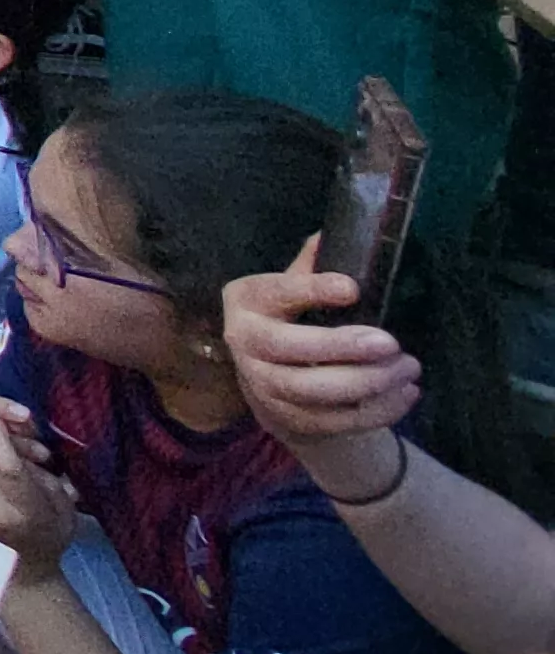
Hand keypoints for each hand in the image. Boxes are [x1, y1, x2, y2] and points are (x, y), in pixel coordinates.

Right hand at [225, 243, 421, 450]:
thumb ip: (312, 264)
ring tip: (409, 368)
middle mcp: (245, 344)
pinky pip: (335, 421)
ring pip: (314, 391)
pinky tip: (407, 393)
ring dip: (368, 382)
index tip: (353, 289)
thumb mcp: (291, 286)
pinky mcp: (289, 419)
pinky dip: (377, 411)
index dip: (312, 291)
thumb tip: (341, 232)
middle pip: (291, 349)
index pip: (277, 292)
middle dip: (344, 347)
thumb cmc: (289, 319)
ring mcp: (263, 386)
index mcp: (247, 300)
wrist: (268, 379)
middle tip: (392, 342)